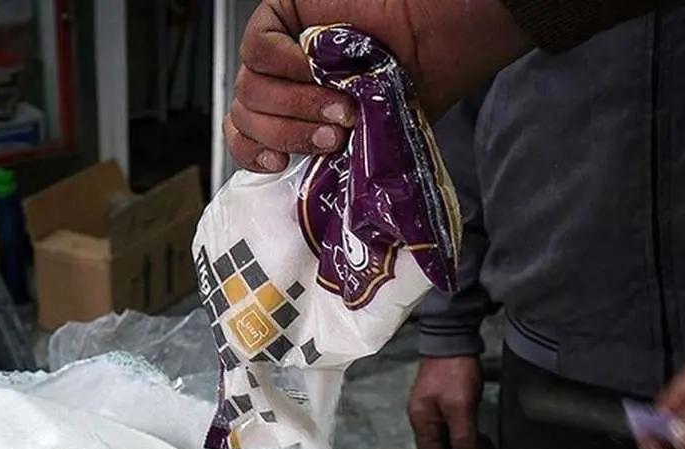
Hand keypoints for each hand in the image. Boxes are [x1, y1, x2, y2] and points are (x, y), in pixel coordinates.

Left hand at [226, 0, 530, 172]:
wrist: (438, 35)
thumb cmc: (416, 83)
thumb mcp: (376, 135)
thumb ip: (340, 156)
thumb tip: (322, 196)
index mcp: (295, 113)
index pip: (247, 138)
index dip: (254, 154)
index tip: (281, 164)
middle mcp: (281, 83)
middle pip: (247, 117)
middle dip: (289, 134)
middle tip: (334, 137)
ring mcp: (278, 50)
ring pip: (250, 90)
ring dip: (294, 106)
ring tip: (339, 107)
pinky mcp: (279, 17)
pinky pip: (258, 50)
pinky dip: (284, 64)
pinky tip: (315, 67)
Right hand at [408, 356, 484, 448]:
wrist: (452, 337)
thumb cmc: (454, 371)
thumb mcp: (460, 407)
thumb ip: (463, 439)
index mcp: (422, 423)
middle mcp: (424, 420)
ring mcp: (433, 412)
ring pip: (448, 445)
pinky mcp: (445, 404)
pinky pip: (455, 432)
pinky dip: (468, 443)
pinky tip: (483, 447)